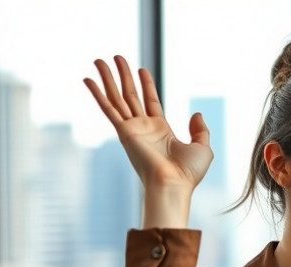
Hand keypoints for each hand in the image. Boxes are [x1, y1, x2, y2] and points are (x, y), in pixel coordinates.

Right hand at [83, 56, 212, 193]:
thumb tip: (196, 113)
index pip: (150, 101)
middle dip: (123, 76)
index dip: (146, 85)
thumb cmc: (188, 173)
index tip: (140, 69)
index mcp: (161, 131)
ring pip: (117, 97)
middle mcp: (143, 128)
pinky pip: (108, 108)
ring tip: (99, 60)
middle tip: (116, 57)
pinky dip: (97, 94)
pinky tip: (88, 79)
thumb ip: (200, 130)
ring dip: (108, 78)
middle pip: (130, 96)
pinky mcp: (124, 132)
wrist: (173, 184)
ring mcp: (132, 129)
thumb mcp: (202, 147)